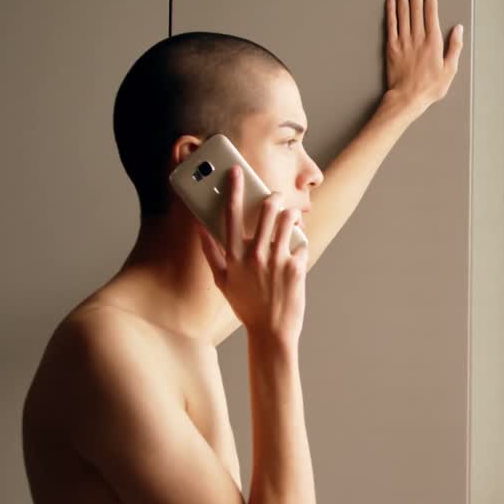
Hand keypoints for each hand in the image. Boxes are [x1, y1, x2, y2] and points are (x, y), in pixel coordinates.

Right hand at [198, 165, 307, 344]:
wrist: (271, 332)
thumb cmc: (246, 306)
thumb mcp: (222, 281)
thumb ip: (210, 254)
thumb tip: (201, 229)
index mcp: (233, 256)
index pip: (229, 215)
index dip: (232, 189)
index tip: (236, 171)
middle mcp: (254, 255)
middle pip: (265, 211)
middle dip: (272, 197)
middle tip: (275, 196)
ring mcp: (276, 261)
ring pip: (287, 221)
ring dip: (291, 214)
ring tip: (292, 216)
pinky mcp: (296, 268)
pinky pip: (302, 244)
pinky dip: (301, 243)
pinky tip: (299, 249)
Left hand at [384, 0, 462, 115]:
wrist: (406, 98)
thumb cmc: (430, 87)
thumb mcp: (450, 70)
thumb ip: (455, 47)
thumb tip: (458, 28)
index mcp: (433, 41)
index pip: (431, 11)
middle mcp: (417, 36)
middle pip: (416, 6)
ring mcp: (403, 40)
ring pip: (403, 11)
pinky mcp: (391, 46)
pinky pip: (390, 23)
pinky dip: (390, 9)